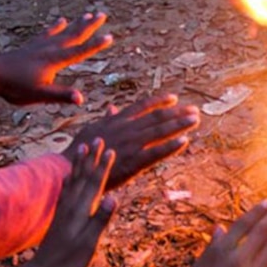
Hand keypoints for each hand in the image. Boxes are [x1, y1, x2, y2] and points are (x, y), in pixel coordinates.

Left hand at [0, 13, 112, 105]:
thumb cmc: (15, 87)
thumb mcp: (39, 95)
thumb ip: (60, 95)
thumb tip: (80, 98)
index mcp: (54, 61)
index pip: (80, 52)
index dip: (96, 45)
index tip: (110, 36)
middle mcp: (50, 49)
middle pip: (74, 35)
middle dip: (90, 26)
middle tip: (103, 14)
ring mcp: (41, 46)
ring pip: (64, 32)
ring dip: (77, 24)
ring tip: (88, 15)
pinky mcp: (33, 46)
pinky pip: (49, 33)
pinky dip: (57, 27)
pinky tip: (61, 20)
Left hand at [27, 139, 116, 266]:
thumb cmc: (69, 262)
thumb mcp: (89, 244)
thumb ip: (100, 220)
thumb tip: (113, 197)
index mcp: (81, 211)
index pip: (95, 183)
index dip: (103, 166)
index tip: (111, 148)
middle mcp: (71, 206)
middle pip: (84, 176)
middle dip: (92, 157)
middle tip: (98, 137)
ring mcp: (63, 210)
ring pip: (74, 179)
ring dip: (80, 163)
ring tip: (82, 147)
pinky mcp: (59, 216)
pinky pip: (65, 190)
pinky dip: (69, 179)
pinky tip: (68, 174)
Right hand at [63, 94, 199, 188]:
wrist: (71, 168)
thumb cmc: (80, 150)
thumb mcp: (91, 129)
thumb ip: (106, 119)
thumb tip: (112, 109)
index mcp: (118, 121)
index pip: (142, 107)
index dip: (160, 102)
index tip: (174, 98)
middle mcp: (127, 129)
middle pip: (157, 118)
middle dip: (177, 113)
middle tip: (194, 110)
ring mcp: (131, 144)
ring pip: (159, 132)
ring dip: (179, 125)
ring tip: (195, 120)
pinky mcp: (132, 162)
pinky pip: (155, 153)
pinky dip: (170, 146)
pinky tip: (184, 141)